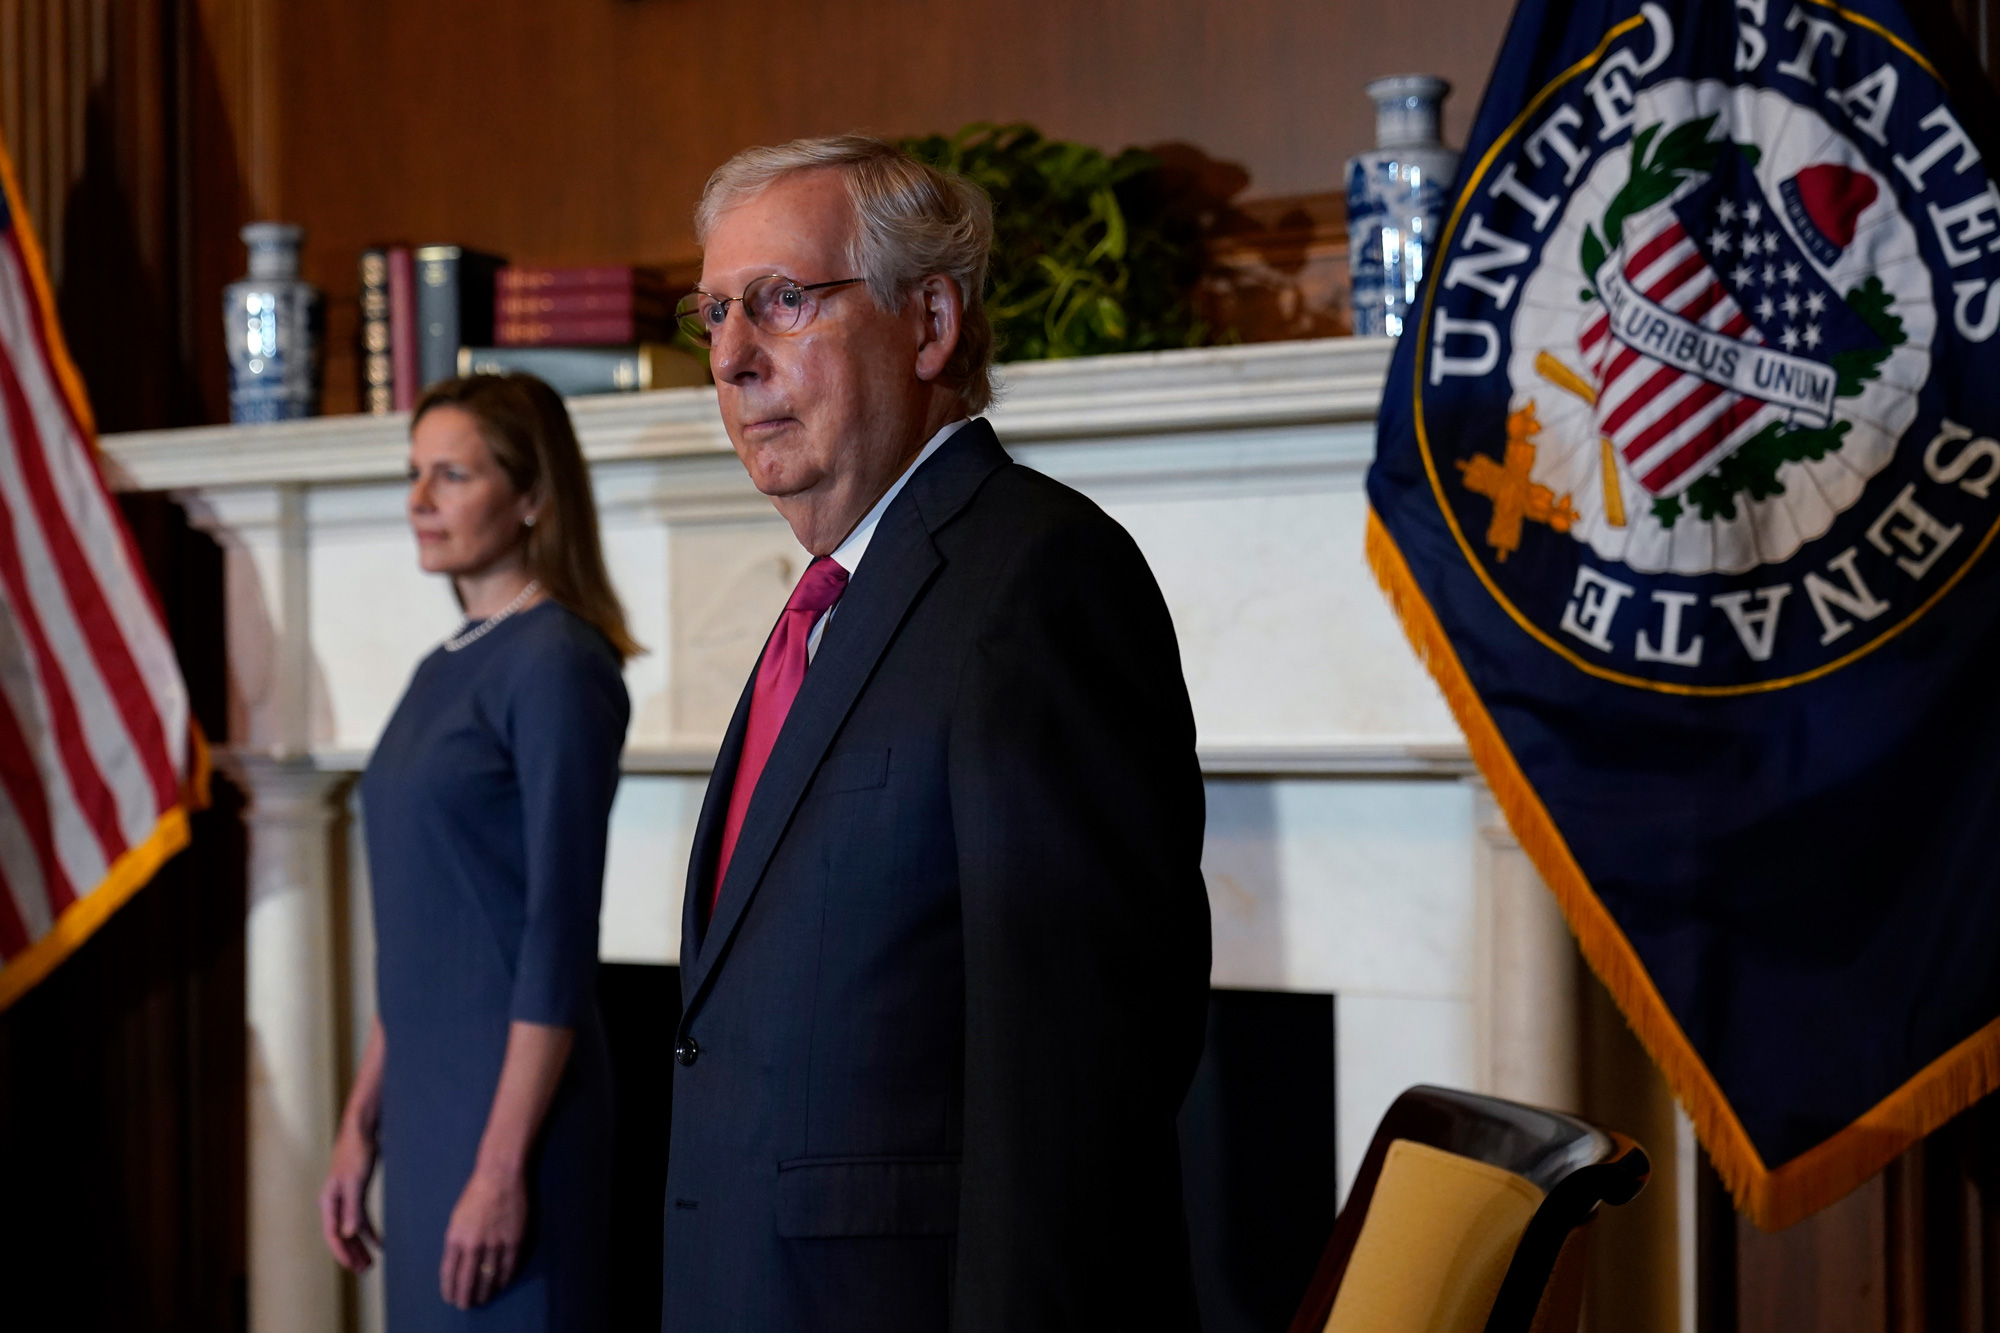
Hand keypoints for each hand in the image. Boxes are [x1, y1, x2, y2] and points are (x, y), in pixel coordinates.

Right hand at [319, 1122, 379, 1271]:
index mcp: (328, 1201)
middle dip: (352, 1254)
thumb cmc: (356, 1153)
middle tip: (365, 1271)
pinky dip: (369, 1230)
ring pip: (351, 1229)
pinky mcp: (356, 1191)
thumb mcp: (355, 1182)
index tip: (354, 1268)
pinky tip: (380, 1241)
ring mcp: (344, 1197)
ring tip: (371, 1262)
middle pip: (341, 1235)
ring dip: (360, 1245)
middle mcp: (333, 1202)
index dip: (343, 1253)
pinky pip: (360, 1217)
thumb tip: (348, 1235)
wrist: (362, 1129)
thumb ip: (352, 1209)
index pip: (333, 1234)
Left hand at [440, 1166, 528, 1307]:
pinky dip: (504, 1278)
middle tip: (466, 1305)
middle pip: (468, 1280)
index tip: (450, 1299)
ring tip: (483, 1299)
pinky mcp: (514, 1240)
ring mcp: (495, 1243)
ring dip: (485, 1291)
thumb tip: (458, 1265)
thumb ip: (457, 1242)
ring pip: (489, 1277)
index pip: (449, 1273)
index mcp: (455, 1238)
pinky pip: (508, 1267)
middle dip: (466, 1297)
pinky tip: (501, 1283)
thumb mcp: (457, 1218)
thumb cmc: (475, 1194)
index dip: (450, 1289)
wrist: (500, 1176)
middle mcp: (473, 1244)